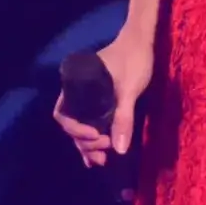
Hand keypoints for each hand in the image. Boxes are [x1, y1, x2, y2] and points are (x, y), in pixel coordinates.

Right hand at [55, 34, 152, 166]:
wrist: (142, 43)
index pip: (63, 113)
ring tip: (102, 161)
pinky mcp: (101, 103)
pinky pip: (93, 124)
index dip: (75, 130)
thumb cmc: (133, 59)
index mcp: (76, 86)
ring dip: (89, 146)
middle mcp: (78, 94)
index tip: (95, 136)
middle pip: (72, 125)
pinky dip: (95, 141)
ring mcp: (89, 99)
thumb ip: (123, 117)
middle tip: (104, 155)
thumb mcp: (129, 89)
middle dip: (84, 143)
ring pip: (82, 127)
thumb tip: (118, 150)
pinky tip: (101, 157)